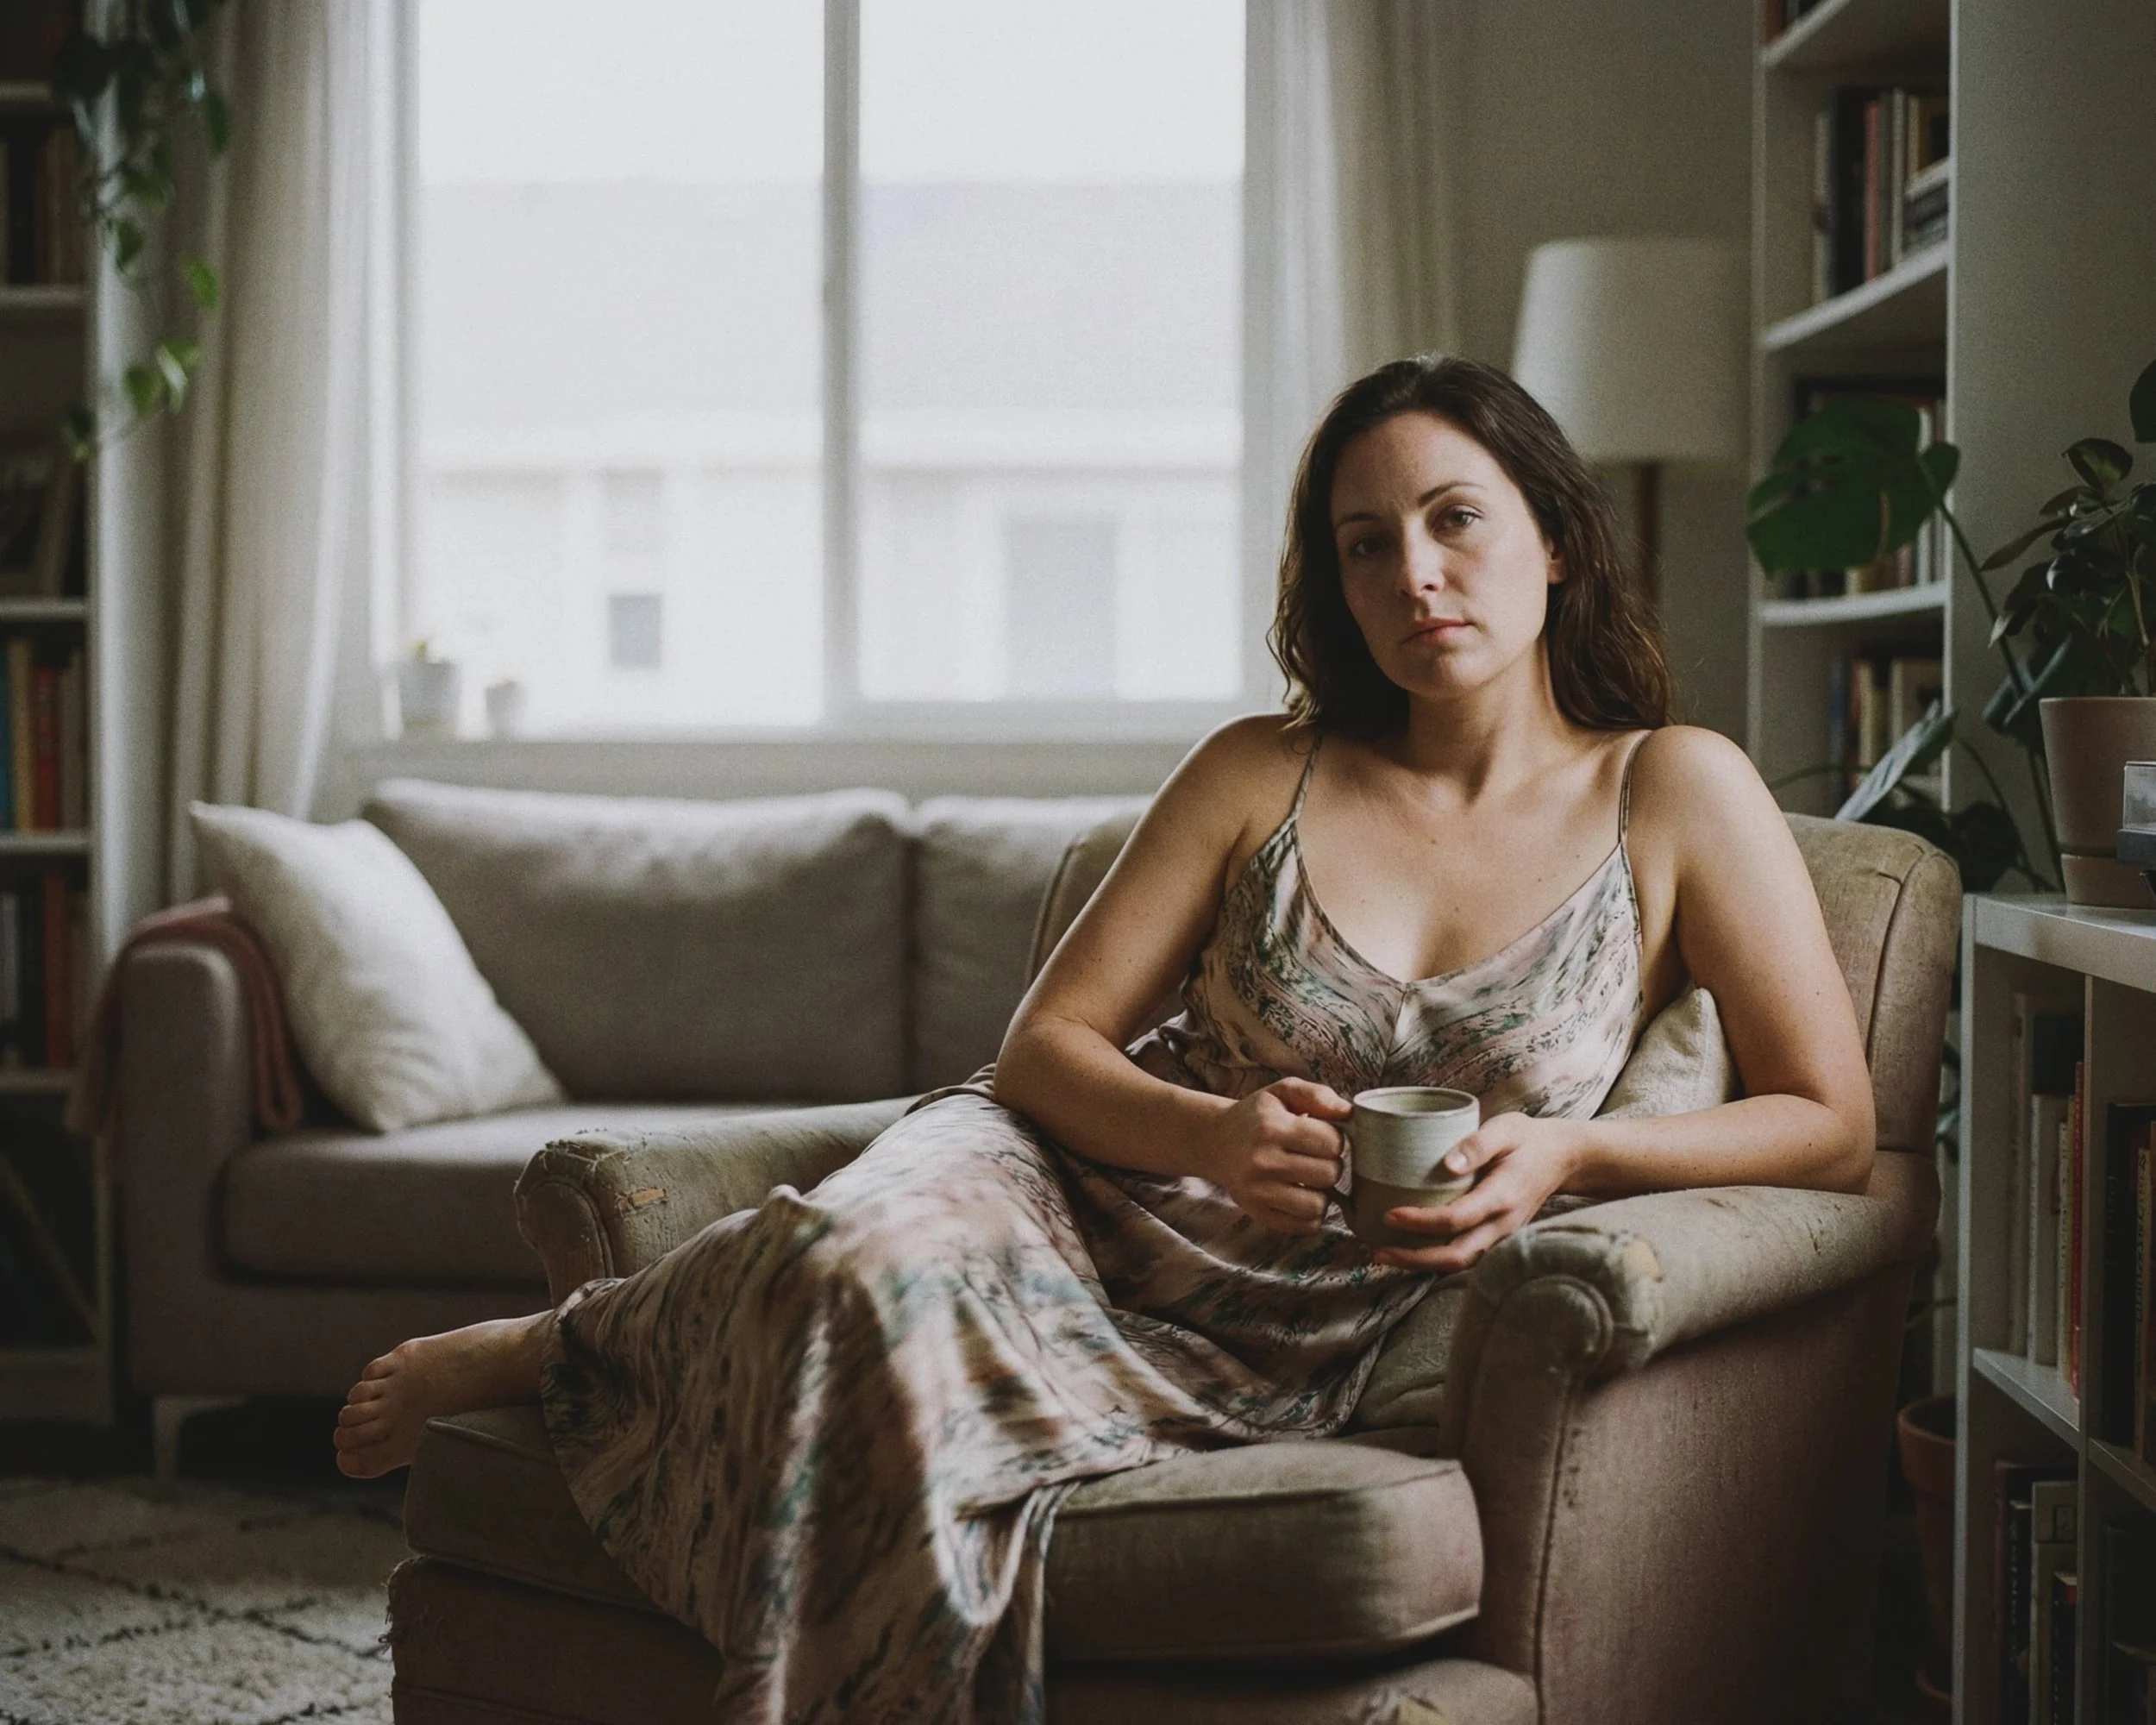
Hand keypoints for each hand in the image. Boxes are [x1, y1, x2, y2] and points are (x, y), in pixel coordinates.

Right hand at [1197, 1077, 1350, 1234]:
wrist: (1215, 1141)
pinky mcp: (1258, 1213)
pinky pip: (1304, 1225)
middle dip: (1330, 1165)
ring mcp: (1258, 1191)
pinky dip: (1311, 1214)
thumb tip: (1347, 1111)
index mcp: (1272, 1127)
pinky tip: (1302, 1196)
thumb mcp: (1282, 1092)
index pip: (1332, 1142)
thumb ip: (1317, 1095)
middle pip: (1329, 1174)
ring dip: (1322, 1193)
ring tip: (1311, 1180)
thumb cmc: (1258, 1116)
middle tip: (1316, 1158)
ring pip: (1318, 1205)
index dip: (1335, 1139)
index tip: (1322, 1137)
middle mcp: (1262, 1161)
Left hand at [1373, 1112, 1582, 1272]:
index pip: (1456, 1218)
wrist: (1562, 1158)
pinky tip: (1410, 1250)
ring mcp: (1502, 1236)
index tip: (1389, 1214)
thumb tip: (1448, 1164)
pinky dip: (1436, 1260)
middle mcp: (1503, 1225)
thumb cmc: (1528, 1139)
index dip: (1421, 1221)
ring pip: (1460, 1263)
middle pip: (1456, 1256)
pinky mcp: (1497, 1238)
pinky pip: (1465, 1257)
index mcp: (1503, 1197)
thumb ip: (1478, 1143)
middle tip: (1377, 1251)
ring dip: (1422, 1265)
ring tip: (1385, 1255)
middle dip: (1414, 1259)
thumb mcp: (1506, 1128)